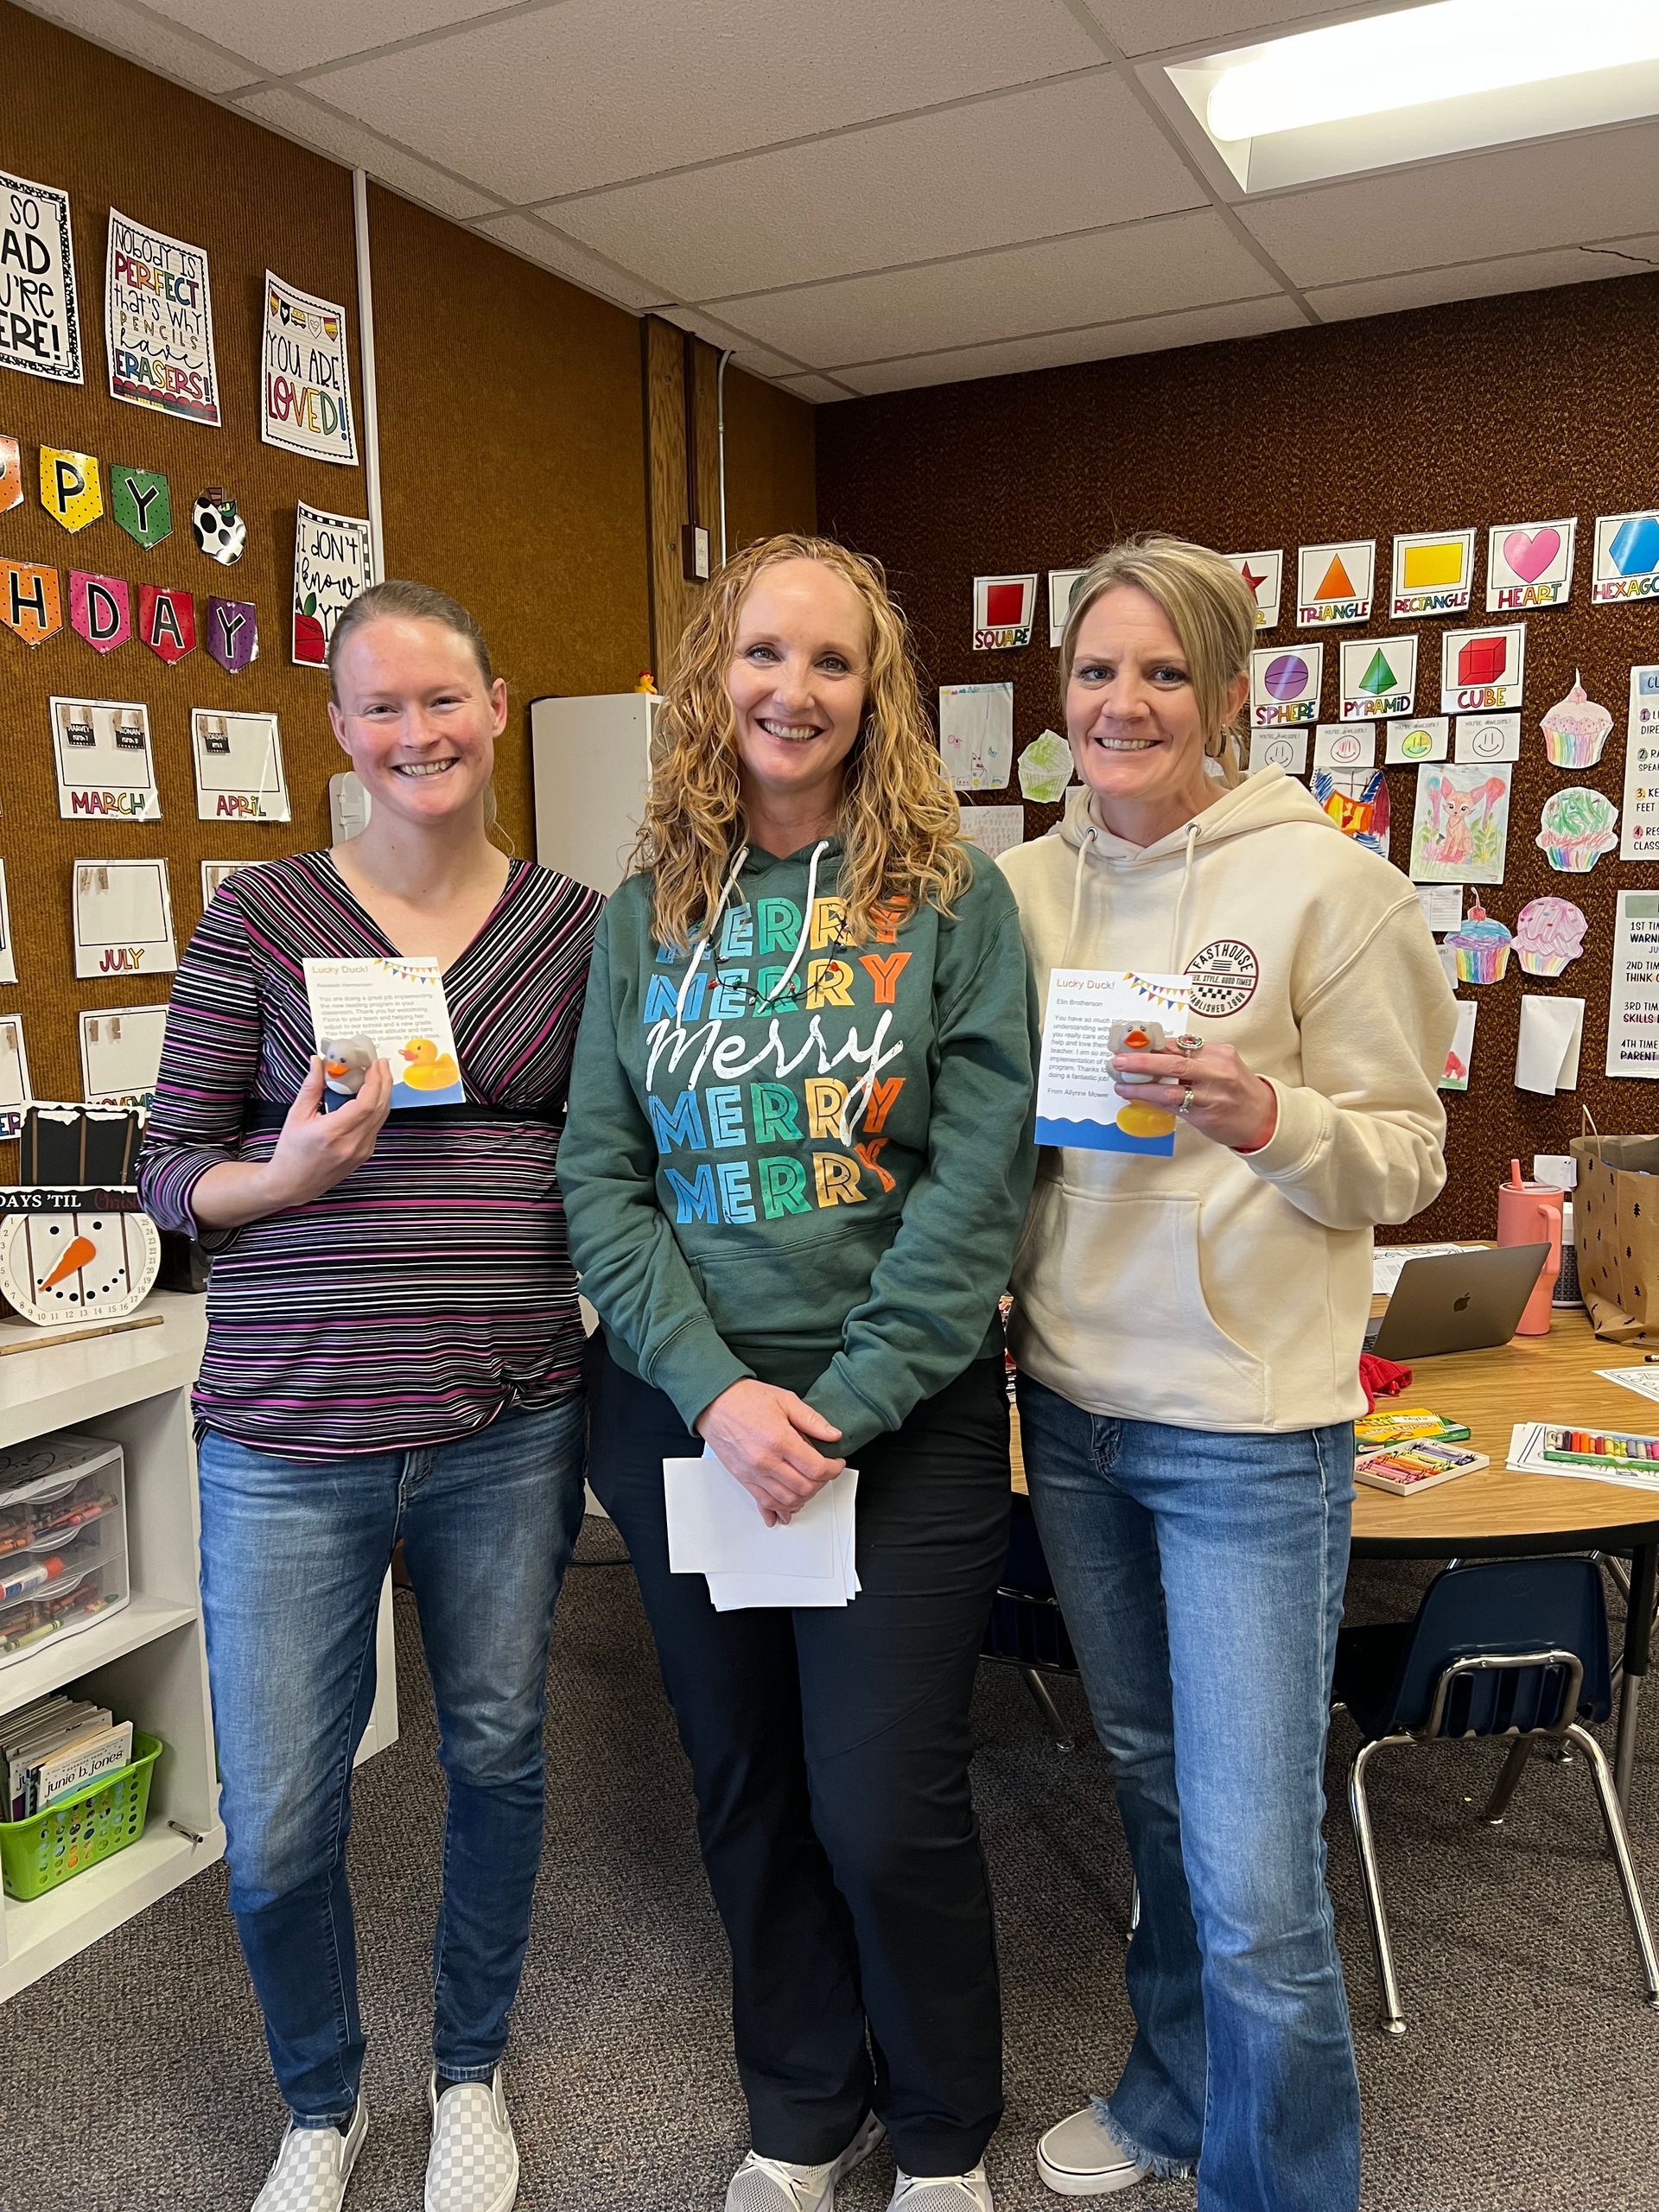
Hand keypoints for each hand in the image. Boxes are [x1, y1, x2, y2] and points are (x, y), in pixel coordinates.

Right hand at [263, 1056, 393, 1207]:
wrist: (293, 1184)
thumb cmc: (291, 1151)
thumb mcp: (296, 1116)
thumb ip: (311, 1087)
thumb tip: (318, 1061)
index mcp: (333, 1132)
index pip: (366, 1104)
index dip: (375, 1081)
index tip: (375, 1063)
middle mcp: (352, 1143)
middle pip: (379, 1108)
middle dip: (384, 1082)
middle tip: (381, 1063)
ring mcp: (361, 1151)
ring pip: (382, 1117)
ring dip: (383, 1094)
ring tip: (379, 1075)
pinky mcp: (365, 1154)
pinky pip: (377, 1126)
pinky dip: (378, 1108)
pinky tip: (372, 1096)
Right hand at [695, 1378, 845, 1525]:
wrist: (714, 1402)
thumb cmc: (745, 1398)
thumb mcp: (785, 1399)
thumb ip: (812, 1420)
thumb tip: (833, 1435)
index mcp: (779, 1440)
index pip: (816, 1468)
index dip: (833, 1469)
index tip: (836, 1463)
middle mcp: (765, 1461)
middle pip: (804, 1488)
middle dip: (822, 1483)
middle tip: (825, 1473)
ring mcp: (753, 1473)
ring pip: (786, 1500)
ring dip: (804, 1498)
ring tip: (810, 1487)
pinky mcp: (743, 1478)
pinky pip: (763, 1502)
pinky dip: (777, 1510)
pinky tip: (785, 1513)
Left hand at [1111, 1037, 1277, 1151]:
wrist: (1263, 1117)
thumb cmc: (1237, 1089)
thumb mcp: (1221, 1065)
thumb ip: (1193, 1058)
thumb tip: (1154, 1053)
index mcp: (1219, 1053)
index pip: (1179, 1044)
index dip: (1152, 1044)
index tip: (1130, 1044)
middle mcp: (1216, 1071)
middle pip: (1174, 1062)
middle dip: (1142, 1061)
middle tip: (1118, 1061)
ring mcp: (1211, 1095)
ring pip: (1171, 1088)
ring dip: (1142, 1086)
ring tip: (1122, 1085)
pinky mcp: (1205, 1116)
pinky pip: (1174, 1106)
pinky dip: (1154, 1101)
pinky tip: (1138, 1098)